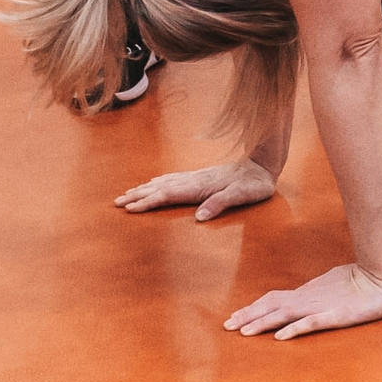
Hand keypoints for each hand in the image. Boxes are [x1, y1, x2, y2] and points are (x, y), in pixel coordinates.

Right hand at [115, 157, 276, 220]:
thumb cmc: (255, 184)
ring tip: (127, 194)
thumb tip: (200, 218)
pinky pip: (174, 178)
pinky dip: (159, 181)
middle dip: (138, 195)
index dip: (149, 202)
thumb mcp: (242, 195)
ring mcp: (197, 176)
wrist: (264, 164)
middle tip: (117, 202)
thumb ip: (220, 204)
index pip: (168, 194)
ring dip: (145, 188)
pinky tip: (154, 182)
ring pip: (165, 181)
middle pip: (161, 187)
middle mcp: (195, 180)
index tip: (129, 209)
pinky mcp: (202, 176)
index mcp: (201, 186)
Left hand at [225, 263, 381, 340]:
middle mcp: (308, 298)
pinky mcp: (336, 316)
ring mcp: (321, 306)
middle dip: (249, 316)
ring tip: (245, 333)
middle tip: (227, 327)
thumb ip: (313, 291)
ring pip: (286, 314)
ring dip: (264, 323)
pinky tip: (281, 337)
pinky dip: (294, 329)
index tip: (233, 318)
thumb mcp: (330, 284)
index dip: (252, 308)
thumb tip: (297, 297)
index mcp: (306, 292)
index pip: (273, 299)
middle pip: (272, 306)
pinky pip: (312, 323)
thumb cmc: (360, 279)